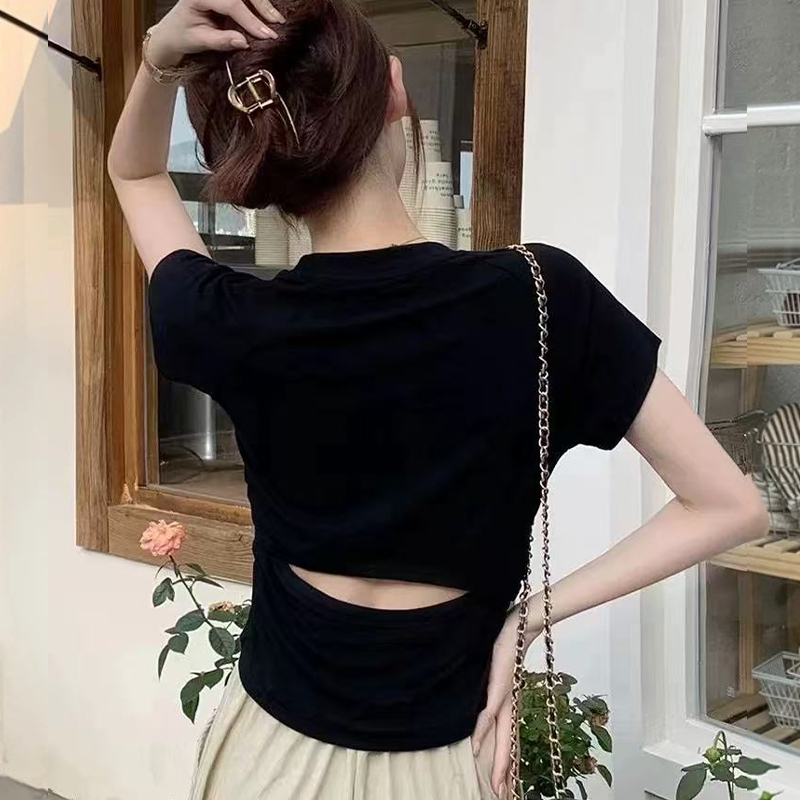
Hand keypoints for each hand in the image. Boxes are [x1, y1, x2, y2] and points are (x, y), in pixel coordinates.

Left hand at [146, 0, 285, 68]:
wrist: (173, 31)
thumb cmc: (183, 36)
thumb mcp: (199, 41)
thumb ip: (221, 41)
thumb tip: (244, 43)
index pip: (230, 2)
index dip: (250, 19)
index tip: (265, 35)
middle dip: (261, 6)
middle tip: (277, 24)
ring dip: (264, 4)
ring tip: (278, 20)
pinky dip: (259, 4)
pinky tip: (270, 14)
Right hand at [471, 603, 542, 797]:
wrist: (521, 623)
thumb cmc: (510, 642)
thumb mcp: (499, 667)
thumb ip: (492, 685)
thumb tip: (485, 700)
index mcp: (507, 702)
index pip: (504, 737)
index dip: (502, 760)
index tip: (502, 783)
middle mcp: (507, 701)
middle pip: (504, 741)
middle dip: (501, 768)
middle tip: (500, 793)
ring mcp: (504, 693)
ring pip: (499, 731)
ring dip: (496, 756)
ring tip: (495, 780)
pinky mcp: (501, 681)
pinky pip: (491, 705)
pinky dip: (486, 723)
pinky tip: (479, 738)